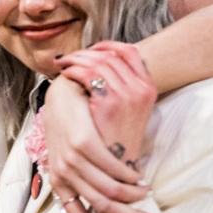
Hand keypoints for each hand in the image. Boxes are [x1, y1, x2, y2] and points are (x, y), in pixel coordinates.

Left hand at [41, 43, 153, 212]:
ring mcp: (71, 159)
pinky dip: (129, 176)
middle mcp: (63, 175)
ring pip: (108, 190)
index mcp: (59, 183)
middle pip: (99, 208)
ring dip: (131, 197)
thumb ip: (83, 181)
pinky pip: (113, 167)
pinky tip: (139, 177)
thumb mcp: (69, 158)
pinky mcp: (83, 143)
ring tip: (146, 195)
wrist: (62, 93)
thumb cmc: (69, 127)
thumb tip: (103, 204)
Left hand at [58, 41, 156, 161]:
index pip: (129, 51)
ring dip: (77, 60)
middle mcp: (141, 88)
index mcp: (148, 87)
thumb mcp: (128, 109)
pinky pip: (88, 75)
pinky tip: (65, 75)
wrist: (120, 166)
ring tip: (64, 64)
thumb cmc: (117, 138)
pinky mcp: (110, 103)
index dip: (107, 46)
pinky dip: (74, 71)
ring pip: (98, 63)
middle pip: (111, 55)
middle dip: (86, 53)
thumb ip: (120, 87)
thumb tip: (100, 65)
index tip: (90, 49)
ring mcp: (128, 95)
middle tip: (69, 57)